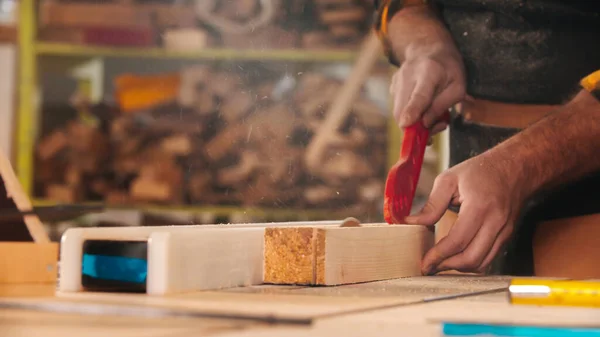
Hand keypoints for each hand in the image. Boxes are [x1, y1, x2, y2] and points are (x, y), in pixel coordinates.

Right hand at [389, 48, 465, 134]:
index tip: (406, 124)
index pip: (419, 95)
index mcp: (429, 72)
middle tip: (433, 130)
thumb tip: (425, 124)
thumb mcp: (457, 87)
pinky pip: (398, 107)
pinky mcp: (392, 85)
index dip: (412, 111)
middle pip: (402, 108)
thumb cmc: (448, 69)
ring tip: (430, 118)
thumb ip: (442, 106)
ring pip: (398, 111)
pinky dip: (408, 114)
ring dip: (412, 123)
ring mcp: (397, 79)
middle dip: (413, 128)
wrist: (429, 49)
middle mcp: (408, 74)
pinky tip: (420, 108)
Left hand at [404, 151, 524, 274]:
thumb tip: (411, 222)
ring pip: (482, 263)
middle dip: (447, 266)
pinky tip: (456, 258)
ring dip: (459, 268)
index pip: (457, 241)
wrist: (515, 169)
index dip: (438, 255)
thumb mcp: (449, 180)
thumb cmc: (480, 172)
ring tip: (440, 263)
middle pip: (471, 258)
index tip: (424, 262)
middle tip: (429, 266)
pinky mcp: (507, 237)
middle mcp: (495, 222)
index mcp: (479, 206)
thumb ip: (431, 204)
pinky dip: (471, 263)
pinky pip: (489, 258)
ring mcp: (504, 231)